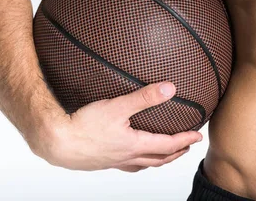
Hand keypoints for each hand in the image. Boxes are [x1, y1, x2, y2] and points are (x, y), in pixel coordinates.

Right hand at [29, 82, 202, 171]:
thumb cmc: (84, 126)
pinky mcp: (103, 161)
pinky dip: (139, 162)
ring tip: (165, 153)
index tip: (197, 136)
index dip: (185, 140)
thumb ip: (144, 97)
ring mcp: (115, 161)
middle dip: (176, 152)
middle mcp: (128, 157)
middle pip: (159, 159)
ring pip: (144, 165)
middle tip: (187, 146)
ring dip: (159, 159)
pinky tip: (132, 155)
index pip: (168, 145)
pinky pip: (128, 165)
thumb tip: (170, 89)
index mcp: (135, 145)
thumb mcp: (117, 106)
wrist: (57, 142)